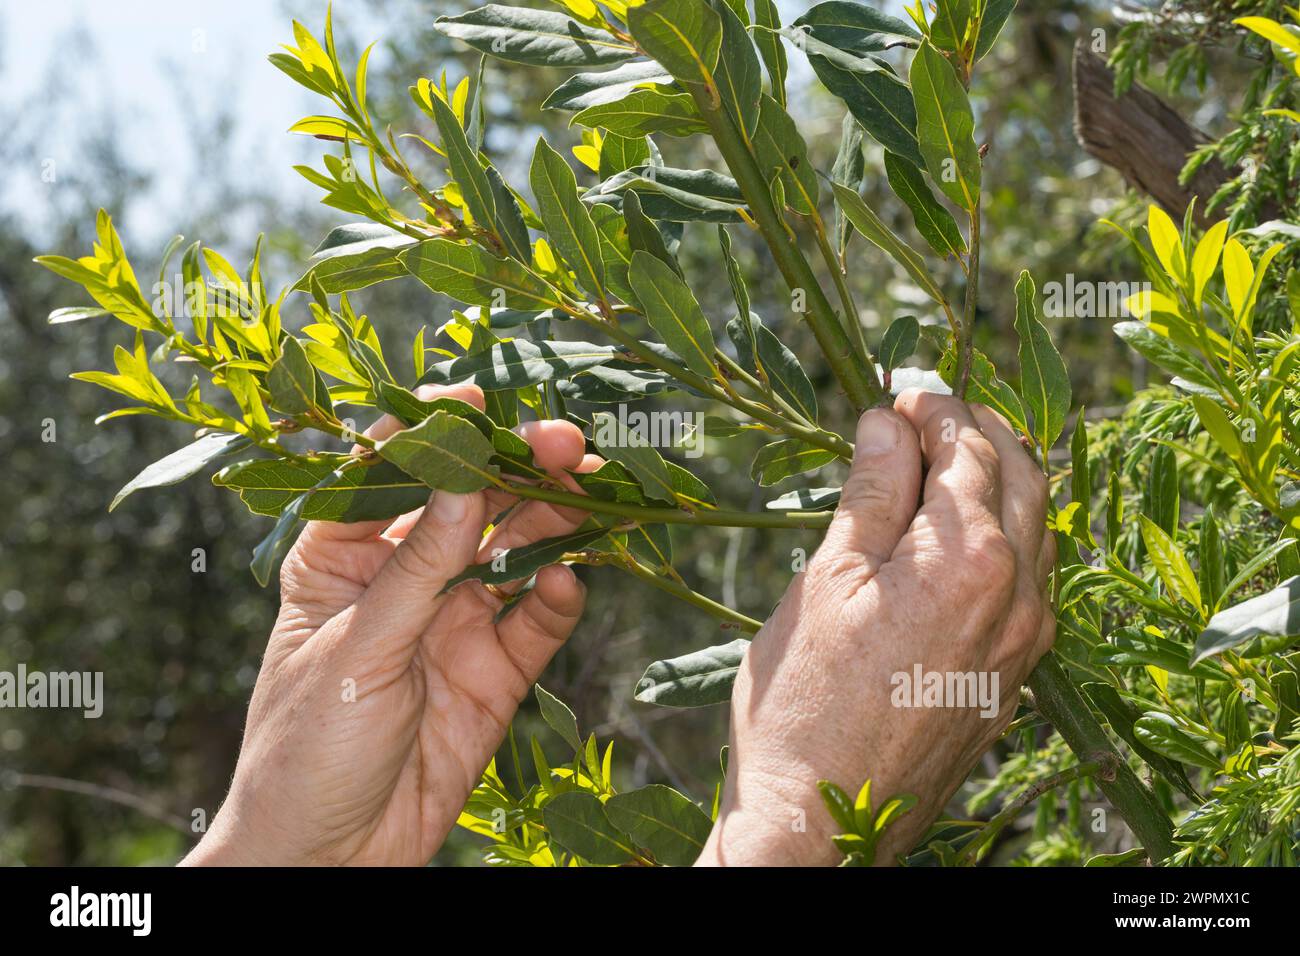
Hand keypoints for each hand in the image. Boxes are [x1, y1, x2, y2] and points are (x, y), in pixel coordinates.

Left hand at [183, 385, 597, 865]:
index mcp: (341, 558)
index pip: (386, 473)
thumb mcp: (358, 651)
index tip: (476, 401)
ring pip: (514, 552)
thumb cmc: (306, 751)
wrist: (332, 860)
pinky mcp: (495, 672)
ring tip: (590, 493)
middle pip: (468, 505)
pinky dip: (558, 597)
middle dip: (514, 469)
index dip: (431, 432)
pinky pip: (536, 621)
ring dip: (552, 521)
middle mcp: (402, 578)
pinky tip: (568, 582)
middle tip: (565, 442)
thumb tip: (466, 477)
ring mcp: (453, 623)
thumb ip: (419, 567)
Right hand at [699, 390, 1055, 865]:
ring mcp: (1026, 638)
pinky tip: (961, 534)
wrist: (827, 819)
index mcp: (966, 559)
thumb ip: (869, 493)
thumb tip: (887, 422)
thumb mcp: (825, 582)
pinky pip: (1032, 577)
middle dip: (976, 430)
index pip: (966, 448)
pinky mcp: (1017, 672)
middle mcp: (1017, 593)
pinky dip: (1005, 532)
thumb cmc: (806, 701)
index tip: (898, 393)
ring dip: (997, 478)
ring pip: (1035, 525)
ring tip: (941, 462)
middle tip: (925, 413)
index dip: (934, 408)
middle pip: (1019, 474)